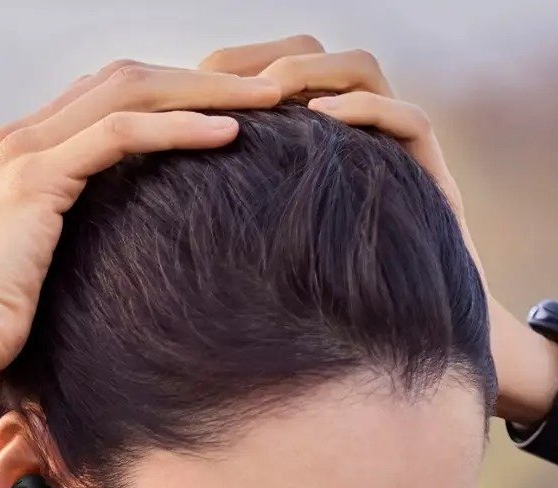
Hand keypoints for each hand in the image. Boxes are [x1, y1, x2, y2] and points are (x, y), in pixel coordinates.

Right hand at [0, 55, 286, 428]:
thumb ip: (74, 249)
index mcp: (23, 155)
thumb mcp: (38, 277)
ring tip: (271, 98)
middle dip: (206, 75)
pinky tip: (229, 132)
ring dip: (207, 88)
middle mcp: (21, 138)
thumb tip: (129, 269)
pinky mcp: (33, 180)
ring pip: (132, 90)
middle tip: (274, 88)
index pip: (113, 97)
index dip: (179, 95)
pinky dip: (178, 126)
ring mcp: (24, 152)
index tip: (241, 110)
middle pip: (131, 77)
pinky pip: (120, 133)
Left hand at [199, 37, 557, 424]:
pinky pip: (407, 119)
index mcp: (307, 147)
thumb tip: (127, 210)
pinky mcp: (430, 181)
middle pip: (312, 56)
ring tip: (264, 97)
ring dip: (310, 76)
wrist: (394, 361)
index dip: (226, 72)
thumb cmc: (310, 321)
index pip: (268, 73)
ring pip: (362, 71)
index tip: (179, 91)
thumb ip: (206, 223)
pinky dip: (364, 112)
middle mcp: (353, 138)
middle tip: (211, 83)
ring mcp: (393, 155)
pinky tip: (319, 123)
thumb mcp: (247, 264)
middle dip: (259, 61)